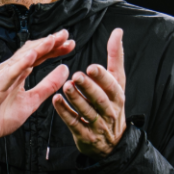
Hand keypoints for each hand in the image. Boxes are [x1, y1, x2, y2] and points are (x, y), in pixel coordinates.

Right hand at [0, 30, 73, 157]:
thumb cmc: (2, 116)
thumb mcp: (32, 101)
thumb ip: (48, 85)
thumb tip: (65, 68)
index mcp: (18, 73)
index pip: (38, 56)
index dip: (54, 48)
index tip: (71, 43)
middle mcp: (9, 71)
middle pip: (31, 52)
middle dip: (48, 42)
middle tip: (66, 34)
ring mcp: (1, 78)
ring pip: (21, 59)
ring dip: (37, 48)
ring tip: (52, 40)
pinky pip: (9, 75)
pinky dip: (20, 64)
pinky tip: (32, 56)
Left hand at [52, 28, 125, 157]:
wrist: (111, 142)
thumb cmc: (111, 104)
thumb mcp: (117, 81)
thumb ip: (115, 57)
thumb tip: (117, 31)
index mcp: (117, 96)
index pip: (112, 86)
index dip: (102, 77)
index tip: (92, 67)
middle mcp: (109, 111)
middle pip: (99, 99)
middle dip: (88, 87)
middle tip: (76, 76)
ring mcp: (97, 125)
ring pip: (86, 111)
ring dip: (75, 99)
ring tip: (65, 86)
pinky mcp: (85, 135)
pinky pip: (74, 123)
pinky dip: (65, 112)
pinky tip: (56, 100)